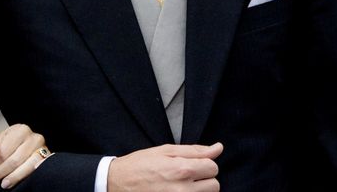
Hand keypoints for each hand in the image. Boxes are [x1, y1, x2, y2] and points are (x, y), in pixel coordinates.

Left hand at [0, 123, 48, 188]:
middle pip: (14, 160)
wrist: (19, 148)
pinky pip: (41, 170)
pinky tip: (24, 182)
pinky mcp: (48, 161)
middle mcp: (34, 138)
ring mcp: (43, 150)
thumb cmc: (5, 145)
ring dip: (14, 177)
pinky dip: (31, 175)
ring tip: (3, 185)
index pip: (3, 151)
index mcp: (20, 130)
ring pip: (29, 166)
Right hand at [108, 143, 222, 191]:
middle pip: (214, 185)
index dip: (203, 164)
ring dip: (198, 191)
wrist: (118, 183)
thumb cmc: (140, 165)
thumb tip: (218, 148)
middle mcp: (184, 189)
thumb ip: (194, 150)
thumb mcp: (165, 151)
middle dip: (203, 179)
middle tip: (184, 176)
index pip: (213, 167)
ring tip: (179, 185)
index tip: (190, 164)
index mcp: (182, 169)